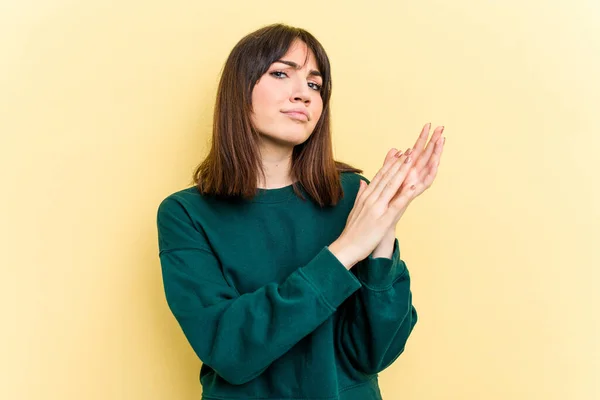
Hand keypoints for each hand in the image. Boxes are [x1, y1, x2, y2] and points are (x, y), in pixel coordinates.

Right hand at [328, 148, 417, 268]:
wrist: (346, 247)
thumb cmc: (352, 231)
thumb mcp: (355, 209)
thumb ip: (361, 194)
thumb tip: (363, 182)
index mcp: (366, 197)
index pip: (379, 176)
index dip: (390, 164)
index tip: (398, 153)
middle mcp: (371, 199)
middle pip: (386, 177)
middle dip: (398, 163)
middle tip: (408, 151)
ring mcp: (377, 208)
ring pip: (391, 186)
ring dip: (402, 172)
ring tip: (411, 160)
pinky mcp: (383, 220)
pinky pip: (396, 205)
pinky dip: (405, 194)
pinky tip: (413, 185)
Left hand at [380, 123, 445, 234]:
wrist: (379, 230)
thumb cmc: (381, 208)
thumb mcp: (384, 181)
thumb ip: (389, 165)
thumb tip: (395, 149)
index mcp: (404, 176)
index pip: (415, 154)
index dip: (422, 140)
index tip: (429, 125)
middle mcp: (411, 181)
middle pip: (425, 158)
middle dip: (433, 143)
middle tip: (441, 127)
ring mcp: (412, 190)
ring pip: (427, 169)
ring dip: (435, 155)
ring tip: (441, 140)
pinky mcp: (409, 200)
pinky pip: (421, 186)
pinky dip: (427, 176)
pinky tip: (434, 164)